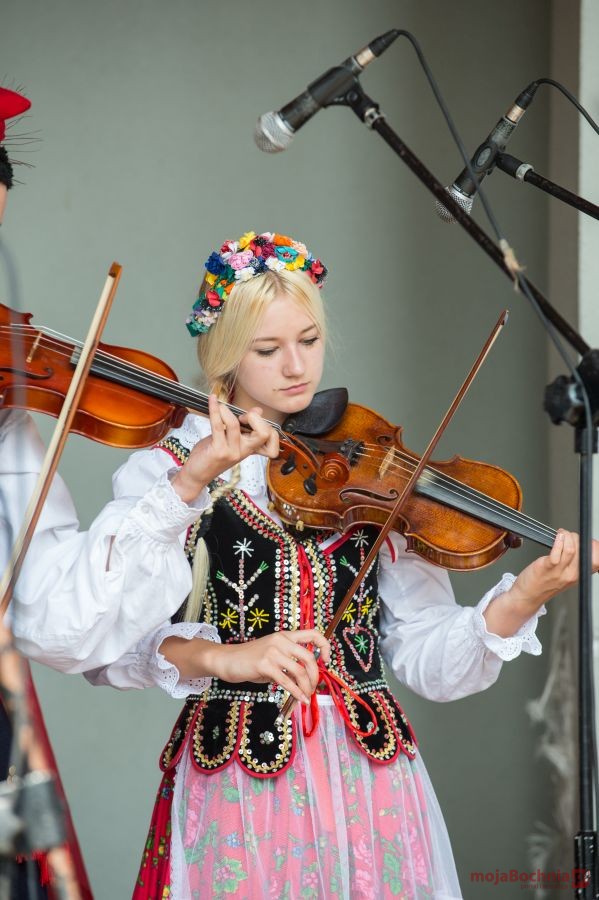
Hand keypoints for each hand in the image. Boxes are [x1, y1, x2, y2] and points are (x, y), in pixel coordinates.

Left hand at [171, 394, 278, 502]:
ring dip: (226, 411)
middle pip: (264, 434)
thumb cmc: (211, 455)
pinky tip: (212, 401)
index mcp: (250, 449)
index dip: (266, 424)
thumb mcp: (229, 440)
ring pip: (234, 425)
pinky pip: (218, 425)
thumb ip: (243, 426)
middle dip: (255, 418)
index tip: (250, 419)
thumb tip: (258, 410)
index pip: (272, 437)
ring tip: (220, 406)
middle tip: (242, 416)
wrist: (196, 475)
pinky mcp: (218, 451)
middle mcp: (244, 451)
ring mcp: (232, 452)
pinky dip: (215, 410)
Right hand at [202, 629, 329, 704]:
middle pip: (310, 658)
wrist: (227, 660)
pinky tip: (300, 699)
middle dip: (315, 676)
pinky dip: (297, 693)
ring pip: (300, 671)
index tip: (326, 660)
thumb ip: (288, 662)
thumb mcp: (272, 655)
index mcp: (285, 636)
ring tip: (306, 696)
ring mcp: (273, 652)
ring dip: (307, 687)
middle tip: (314, 687)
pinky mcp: (265, 665)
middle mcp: (281, 641)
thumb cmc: (250, 660)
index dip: (325, 646)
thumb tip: (306, 678)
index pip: (313, 634)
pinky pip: (287, 681)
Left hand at [509, 530, 598, 607]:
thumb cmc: (543, 585)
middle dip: (576, 537)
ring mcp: (559, 571)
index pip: (595, 561)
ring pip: (571, 549)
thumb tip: (579, 547)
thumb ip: (574, 565)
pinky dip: (558, 542)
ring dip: (567, 536)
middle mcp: (571, 574)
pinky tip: (557, 537)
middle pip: (582, 551)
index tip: (584, 540)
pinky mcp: (546, 567)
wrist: (528, 596)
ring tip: (562, 534)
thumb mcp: (565, 577)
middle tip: (568, 535)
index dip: (593, 547)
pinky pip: (556, 553)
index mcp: (577, 576)